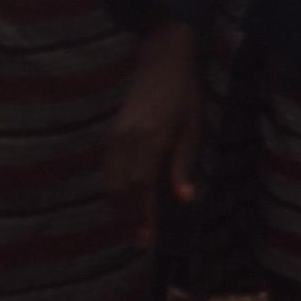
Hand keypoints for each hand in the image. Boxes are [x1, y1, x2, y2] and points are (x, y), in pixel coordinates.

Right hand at [105, 20, 203, 248]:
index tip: (147, 239)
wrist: (161, 61)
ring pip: (110, 179)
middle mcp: (128, 138)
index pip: (142, 186)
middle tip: (142, 239)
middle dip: (129, 216)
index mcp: (152, 139)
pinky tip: (128, 197)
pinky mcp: (111, 132)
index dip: (143, 215)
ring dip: (120, 204)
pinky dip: (115, 186)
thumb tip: (185, 200)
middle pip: (121, 188)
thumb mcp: (193, 129)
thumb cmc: (184, 96)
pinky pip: (108, 167)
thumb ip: (184, 165)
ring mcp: (116, 134)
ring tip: (134, 223)